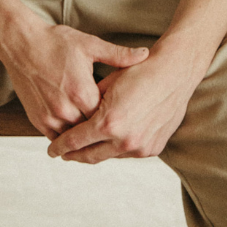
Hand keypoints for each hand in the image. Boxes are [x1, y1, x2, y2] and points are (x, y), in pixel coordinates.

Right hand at [0, 17, 149, 139]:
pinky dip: (67, 135)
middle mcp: (66, 109)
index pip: (108, 116)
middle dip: (103, 127)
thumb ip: (119, 55)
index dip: (117, 115)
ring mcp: (50, 117)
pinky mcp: (37, 120)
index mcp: (83, 92)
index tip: (126, 113)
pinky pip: (57, 137)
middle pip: (92, 130)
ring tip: (99, 131)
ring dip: (84, 134)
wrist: (21, 44)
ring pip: (75, 138)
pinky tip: (78, 128)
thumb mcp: (90, 45)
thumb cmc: (56, 42)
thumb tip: (145, 54)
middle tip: (116, 125)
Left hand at [46, 50, 197, 163]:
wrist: (175, 72)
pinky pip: (128, 153)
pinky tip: (110, 142)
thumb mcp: (108, 83)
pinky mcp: (152, 148)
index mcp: (108, 123)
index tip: (51, 150)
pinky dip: (116, 148)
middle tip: (63, 154)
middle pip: (89, 155)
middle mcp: (123, 140)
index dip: (60, 146)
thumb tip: (74, 112)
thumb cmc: (140, 71)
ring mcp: (139, 147)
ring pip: (109, 155)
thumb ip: (89, 102)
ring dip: (95, 152)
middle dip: (74, 156)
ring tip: (84, 149)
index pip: (75, 141)